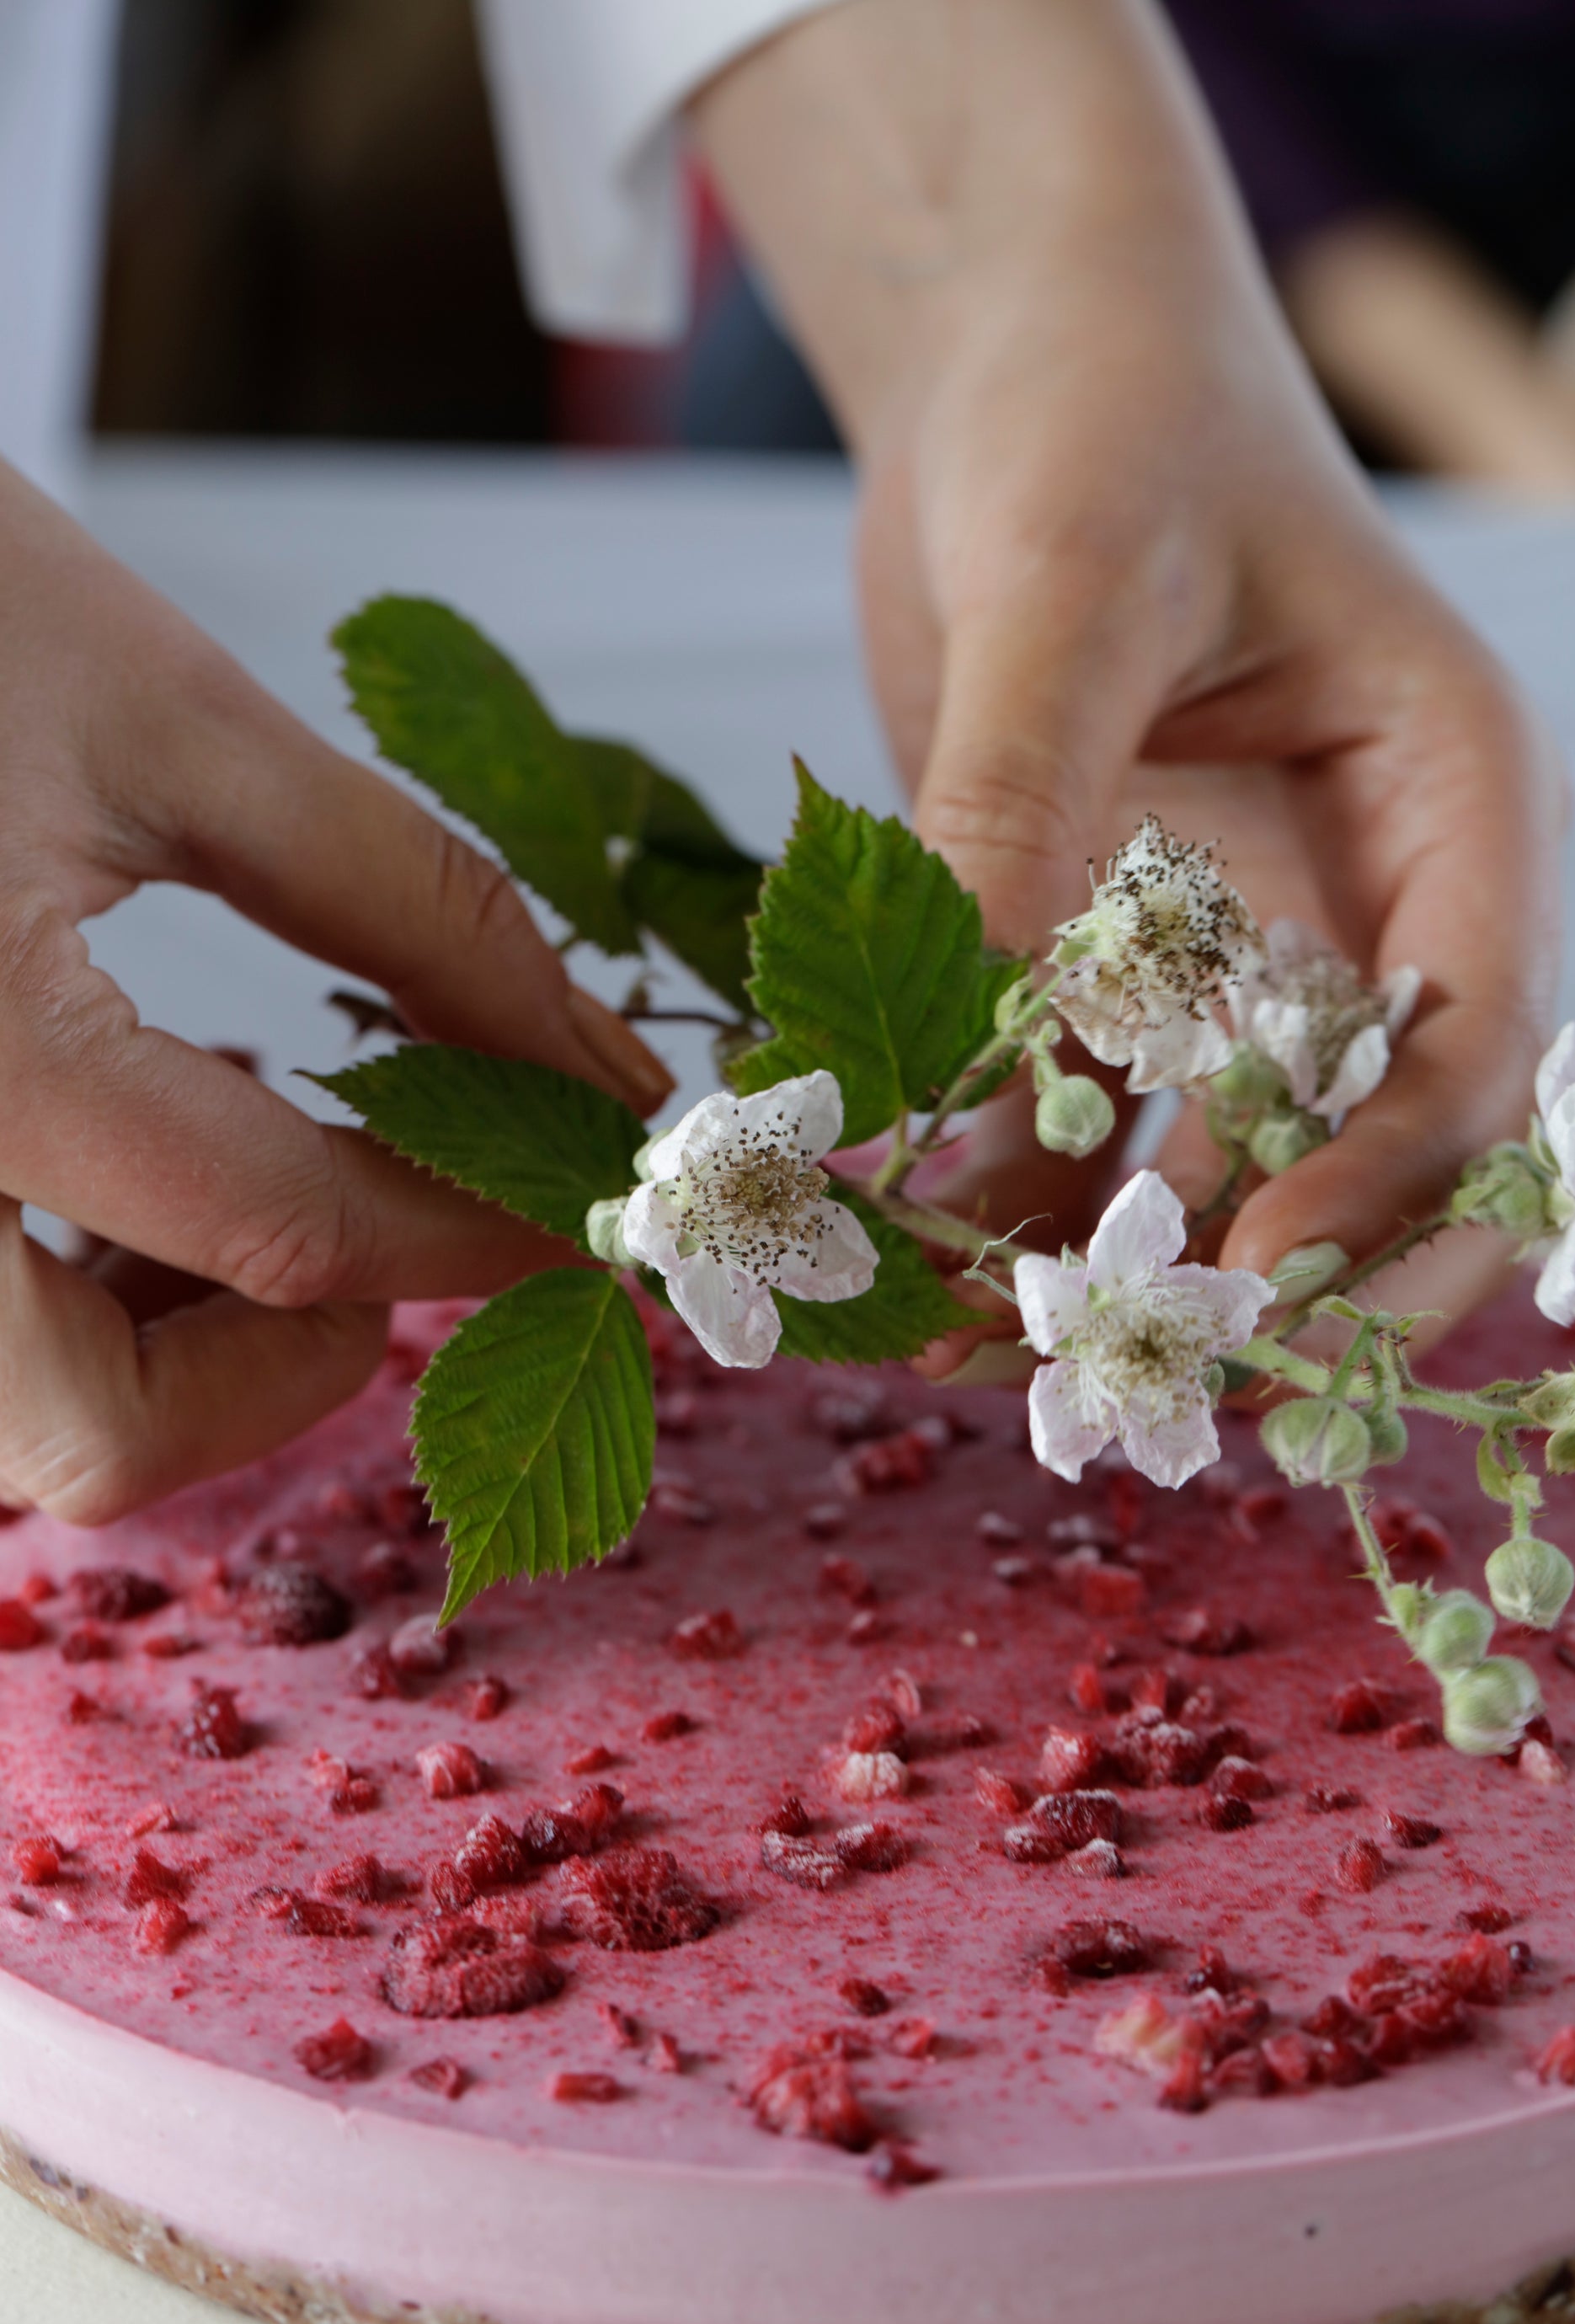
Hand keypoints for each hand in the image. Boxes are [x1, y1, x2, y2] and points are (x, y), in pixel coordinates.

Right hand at [0, 466, 670, 1519]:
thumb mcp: (167, 713)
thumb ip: (408, 902)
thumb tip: (593, 1064)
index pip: (281, 1228)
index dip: (476, 1226)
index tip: (582, 1199)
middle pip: (92, 1435)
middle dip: (278, 1373)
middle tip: (376, 1236)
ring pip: (9, 1428)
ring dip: (157, 1363)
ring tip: (241, 1186)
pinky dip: (58, 1307)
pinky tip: (118, 1174)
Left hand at [695, 0, 1563, 1357]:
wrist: (1013, 359)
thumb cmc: (1097, 408)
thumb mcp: (1067, 585)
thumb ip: (1018, 811)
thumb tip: (934, 1070)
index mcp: (1450, 802)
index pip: (1475, 1040)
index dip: (1383, 1184)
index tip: (1252, 1281)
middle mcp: (1371, 902)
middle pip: (1378, 1154)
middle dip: (1276, 1285)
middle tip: (1145, 1389)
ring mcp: (1245, 950)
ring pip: (1222, 1165)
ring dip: (1119, 1270)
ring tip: (985, 1358)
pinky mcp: (1119, 967)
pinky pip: (1090, 1118)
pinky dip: (1015, 1200)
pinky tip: (917, 1258)